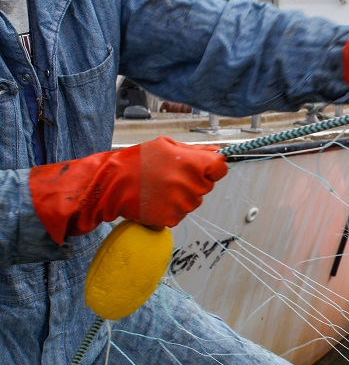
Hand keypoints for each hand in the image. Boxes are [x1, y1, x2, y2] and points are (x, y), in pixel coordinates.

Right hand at [29, 136, 227, 243]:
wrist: (112, 184)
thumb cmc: (138, 162)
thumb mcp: (166, 146)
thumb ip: (196, 150)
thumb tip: (217, 152)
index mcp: (191, 163)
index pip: (220, 168)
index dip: (214, 168)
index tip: (206, 168)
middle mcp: (189, 184)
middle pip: (207, 186)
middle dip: (194, 181)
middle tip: (170, 176)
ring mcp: (181, 203)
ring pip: (194, 201)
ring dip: (183, 196)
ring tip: (161, 187)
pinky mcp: (172, 218)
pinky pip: (181, 213)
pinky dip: (172, 208)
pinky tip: (157, 199)